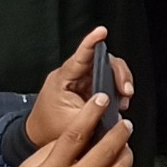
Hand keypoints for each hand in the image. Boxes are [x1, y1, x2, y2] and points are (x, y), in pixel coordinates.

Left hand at [26, 26, 134, 149]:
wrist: (40, 135)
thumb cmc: (49, 129)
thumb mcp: (71, 125)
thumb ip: (92, 115)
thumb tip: (112, 108)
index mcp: (62, 80)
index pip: (79, 56)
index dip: (91, 42)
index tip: (101, 31)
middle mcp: (73, 75)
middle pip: (102, 61)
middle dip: (119, 74)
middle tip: (125, 91)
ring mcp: (82, 79)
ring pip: (108, 69)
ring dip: (120, 82)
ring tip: (124, 99)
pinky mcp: (89, 86)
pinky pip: (109, 80)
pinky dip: (117, 89)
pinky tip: (120, 101)